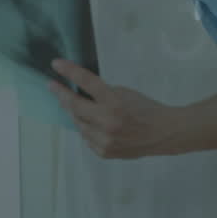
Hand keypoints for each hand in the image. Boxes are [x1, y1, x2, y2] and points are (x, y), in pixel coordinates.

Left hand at [48, 58, 179, 158]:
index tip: (56, 65)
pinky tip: (93, 124)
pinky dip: (87, 129)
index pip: (87, 83)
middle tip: (53, 87)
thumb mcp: (125, 93)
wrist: (163, 133)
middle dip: (62, 95)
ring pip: (78, 124)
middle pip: (75, 107)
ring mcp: (104, 141)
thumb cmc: (146, 109)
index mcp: (115, 103)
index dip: (70, 72)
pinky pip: (87, 138)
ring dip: (75, 113)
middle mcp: (107, 123)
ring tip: (75, 106)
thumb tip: (81, 93)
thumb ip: (104, 93)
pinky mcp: (103, 152)